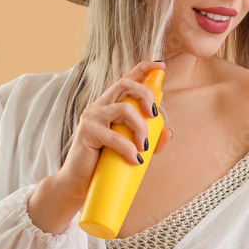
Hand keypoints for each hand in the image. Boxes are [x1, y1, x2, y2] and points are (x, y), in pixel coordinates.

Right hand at [54, 60, 170, 200]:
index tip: (160, 65)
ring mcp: (92, 117)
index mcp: (111, 104)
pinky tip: (134, 159)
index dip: (143, 68)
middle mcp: (100, 105)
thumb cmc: (105, 162)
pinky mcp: (87, 132)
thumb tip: (169, 132)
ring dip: (140, 128)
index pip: (127, 79)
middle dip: (146, 95)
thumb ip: (151, 139)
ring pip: (124, 109)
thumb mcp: (133, 147)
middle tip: (153, 115)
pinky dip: (128, 149)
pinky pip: (114, 136)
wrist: (79, 183)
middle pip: (126, 85)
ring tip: (143, 147)